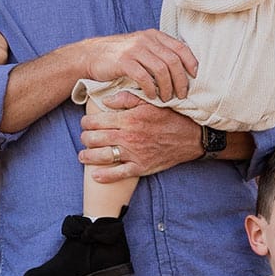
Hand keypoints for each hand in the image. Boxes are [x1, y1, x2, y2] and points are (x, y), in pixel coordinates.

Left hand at [80, 94, 202, 179]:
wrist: (191, 137)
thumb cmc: (170, 117)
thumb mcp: (149, 102)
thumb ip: (126, 99)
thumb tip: (105, 100)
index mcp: (128, 119)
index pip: (96, 121)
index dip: (86, 122)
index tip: (85, 123)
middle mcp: (128, 137)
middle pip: (94, 139)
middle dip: (85, 138)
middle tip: (84, 137)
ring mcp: (134, 154)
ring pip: (102, 157)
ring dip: (88, 156)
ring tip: (83, 155)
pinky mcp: (141, 167)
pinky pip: (118, 174)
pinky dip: (104, 176)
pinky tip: (95, 175)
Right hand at [82, 30, 197, 103]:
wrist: (92, 55)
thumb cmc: (120, 56)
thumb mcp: (142, 48)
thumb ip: (159, 53)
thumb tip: (181, 68)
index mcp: (154, 36)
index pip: (180, 47)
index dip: (191, 62)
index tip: (194, 77)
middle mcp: (146, 40)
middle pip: (173, 60)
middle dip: (181, 80)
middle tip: (182, 94)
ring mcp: (135, 50)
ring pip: (161, 69)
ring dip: (167, 87)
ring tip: (167, 98)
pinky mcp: (124, 62)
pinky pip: (144, 77)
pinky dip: (151, 89)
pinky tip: (152, 96)